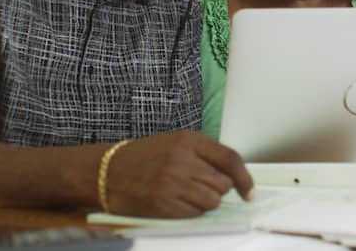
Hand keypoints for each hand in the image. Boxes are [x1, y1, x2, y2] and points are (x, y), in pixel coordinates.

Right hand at [103, 130, 253, 217]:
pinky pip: (194, 214)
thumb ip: (202, 154)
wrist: (106, 171)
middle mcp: (182, 159)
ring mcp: (172, 182)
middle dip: (216, 189)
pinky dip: (190, 212)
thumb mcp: (174, 143)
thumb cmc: (142, 157)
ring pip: (212, 201)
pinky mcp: (164, 203)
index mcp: (188, 140)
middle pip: (223, 184)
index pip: (230, 159)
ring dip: (204, 202)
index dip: (244, 179)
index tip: (249, 192)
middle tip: (198, 187)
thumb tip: (233, 175)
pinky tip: (175, 203)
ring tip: (185, 195)